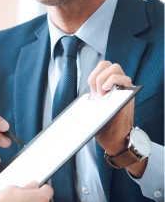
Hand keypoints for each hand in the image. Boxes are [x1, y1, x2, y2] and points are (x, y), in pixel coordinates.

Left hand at [88, 61, 144, 176]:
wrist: (114, 138)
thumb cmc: (102, 124)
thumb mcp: (91, 107)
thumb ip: (87, 98)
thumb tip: (71, 103)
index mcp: (105, 85)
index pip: (100, 67)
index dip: (93, 75)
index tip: (91, 91)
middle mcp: (115, 83)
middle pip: (107, 64)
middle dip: (97, 75)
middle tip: (96, 91)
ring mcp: (123, 87)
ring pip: (115, 68)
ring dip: (104, 78)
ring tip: (102, 93)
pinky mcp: (129, 93)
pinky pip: (125, 78)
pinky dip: (113, 81)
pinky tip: (106, 93)